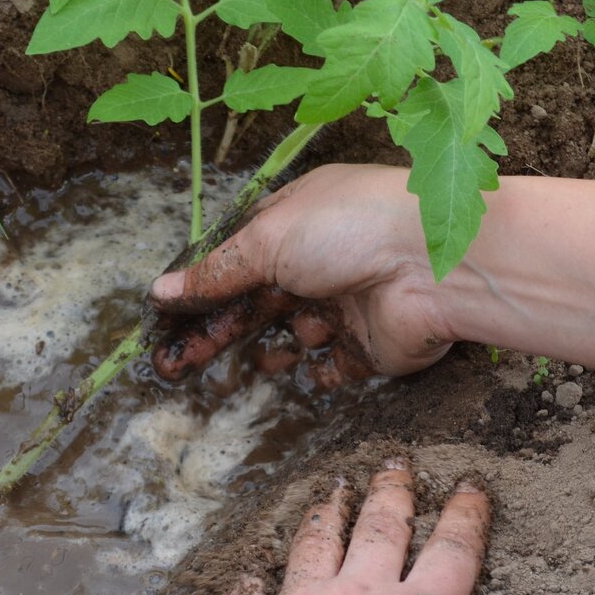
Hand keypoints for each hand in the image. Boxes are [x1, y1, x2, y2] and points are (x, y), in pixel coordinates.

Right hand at [149, 164, 454, 385]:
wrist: (434, 264)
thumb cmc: (349, 228)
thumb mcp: (267, 239)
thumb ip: (215, 271)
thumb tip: (160, 291)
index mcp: (294, 222)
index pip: (234, 260)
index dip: (199, 289)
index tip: (164, 320)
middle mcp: (318, 261)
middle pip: (253, 303)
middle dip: (215, 332)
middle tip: (174, 365)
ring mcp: (343, 305)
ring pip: (289, 336)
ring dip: (268, 349)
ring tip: (257, 358)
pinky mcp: (368, 345)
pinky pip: (331, 367)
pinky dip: (317, 371)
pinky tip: (307, 366)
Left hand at [193, 459, 492, 594]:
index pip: (453, 553)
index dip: (466, 517)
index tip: (471, 489)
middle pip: (382, 528)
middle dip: (394, 491)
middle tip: (396, 463)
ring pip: (318, 542)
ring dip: (330, 511)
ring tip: (334, 489)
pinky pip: (251, 587)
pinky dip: (255, 573)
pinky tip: (253, 562)